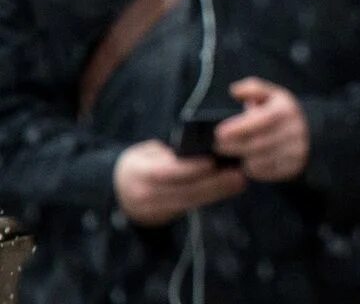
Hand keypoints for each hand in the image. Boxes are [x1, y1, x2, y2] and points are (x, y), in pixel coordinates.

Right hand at [113, 140, 246, 226]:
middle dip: (213, 183)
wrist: (115, 192)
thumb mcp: (146, 153)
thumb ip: (168, 152)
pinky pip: (190, 207)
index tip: (213, 162)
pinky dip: (211, 198)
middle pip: (183, 190)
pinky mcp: (163, 217)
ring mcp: (153, 209)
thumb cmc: (139, 163)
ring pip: (190, 201)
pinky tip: (230, 189)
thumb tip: (201, 145)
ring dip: (217, 192)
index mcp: (137, 172)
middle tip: (238, 174)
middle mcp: (144, 194)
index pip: (165, 172)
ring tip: (240, 181)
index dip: (190, 169)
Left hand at [214, 78, 310, 182]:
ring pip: (260, 160)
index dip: (238, 127)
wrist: (311, 132)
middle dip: (234, 146)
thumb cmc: (282, 112)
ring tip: (233, 152)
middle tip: (218, 145)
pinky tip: (248, 159)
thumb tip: (234, 90)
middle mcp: (293, 131)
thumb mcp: (272, 95)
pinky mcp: (292, 167)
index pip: (261, 120)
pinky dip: (252, 168)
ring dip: (242, 157)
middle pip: (257, 143)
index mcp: (286, 110)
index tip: (219, 132)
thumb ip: (252, 88)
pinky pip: (265, 172)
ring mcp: (295, 151)